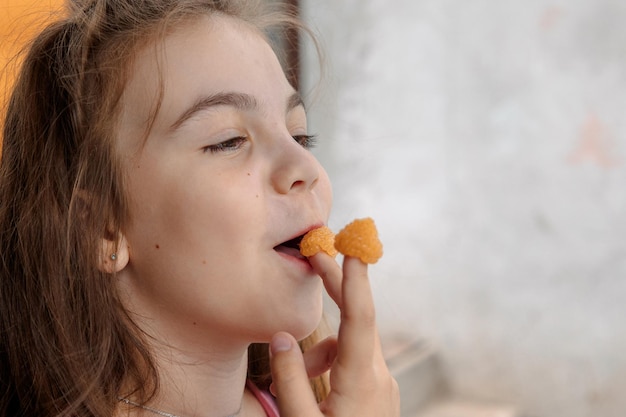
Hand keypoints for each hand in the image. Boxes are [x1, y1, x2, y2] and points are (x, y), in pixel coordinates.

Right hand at [269, 253, 399, 416]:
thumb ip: (290, 380)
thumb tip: (282, 337)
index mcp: (361, 381)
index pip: (360, 317)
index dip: (356, 279)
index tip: (355, 247)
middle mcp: (379, 377)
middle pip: (357, 319)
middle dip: (336, 286)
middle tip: (316, 255)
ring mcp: (383, 386)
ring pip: (350, 346)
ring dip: (319, 351)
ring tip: (287, 385)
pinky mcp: (379, 394)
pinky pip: (354, 362)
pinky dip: (330, 363)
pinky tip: (311, 386)